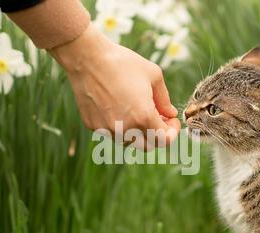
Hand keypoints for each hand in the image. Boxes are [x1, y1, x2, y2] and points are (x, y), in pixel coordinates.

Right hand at [50, 24, 180, 148]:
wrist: (87, 59)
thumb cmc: (122, 63)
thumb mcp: (153, 76)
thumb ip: (165, 100)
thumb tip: (170, 114)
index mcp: (143, 117)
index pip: (164, 140)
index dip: (172, 132)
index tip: (170, 120)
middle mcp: (125, 129)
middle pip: (148, 146)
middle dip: (156, 134)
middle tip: (157, 117)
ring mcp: (108, 130)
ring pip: (130, 142)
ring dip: (138, 132)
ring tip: (136, 110)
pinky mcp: (94, 127)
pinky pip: (112, 134)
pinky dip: (120, 126)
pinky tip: (117, 107)